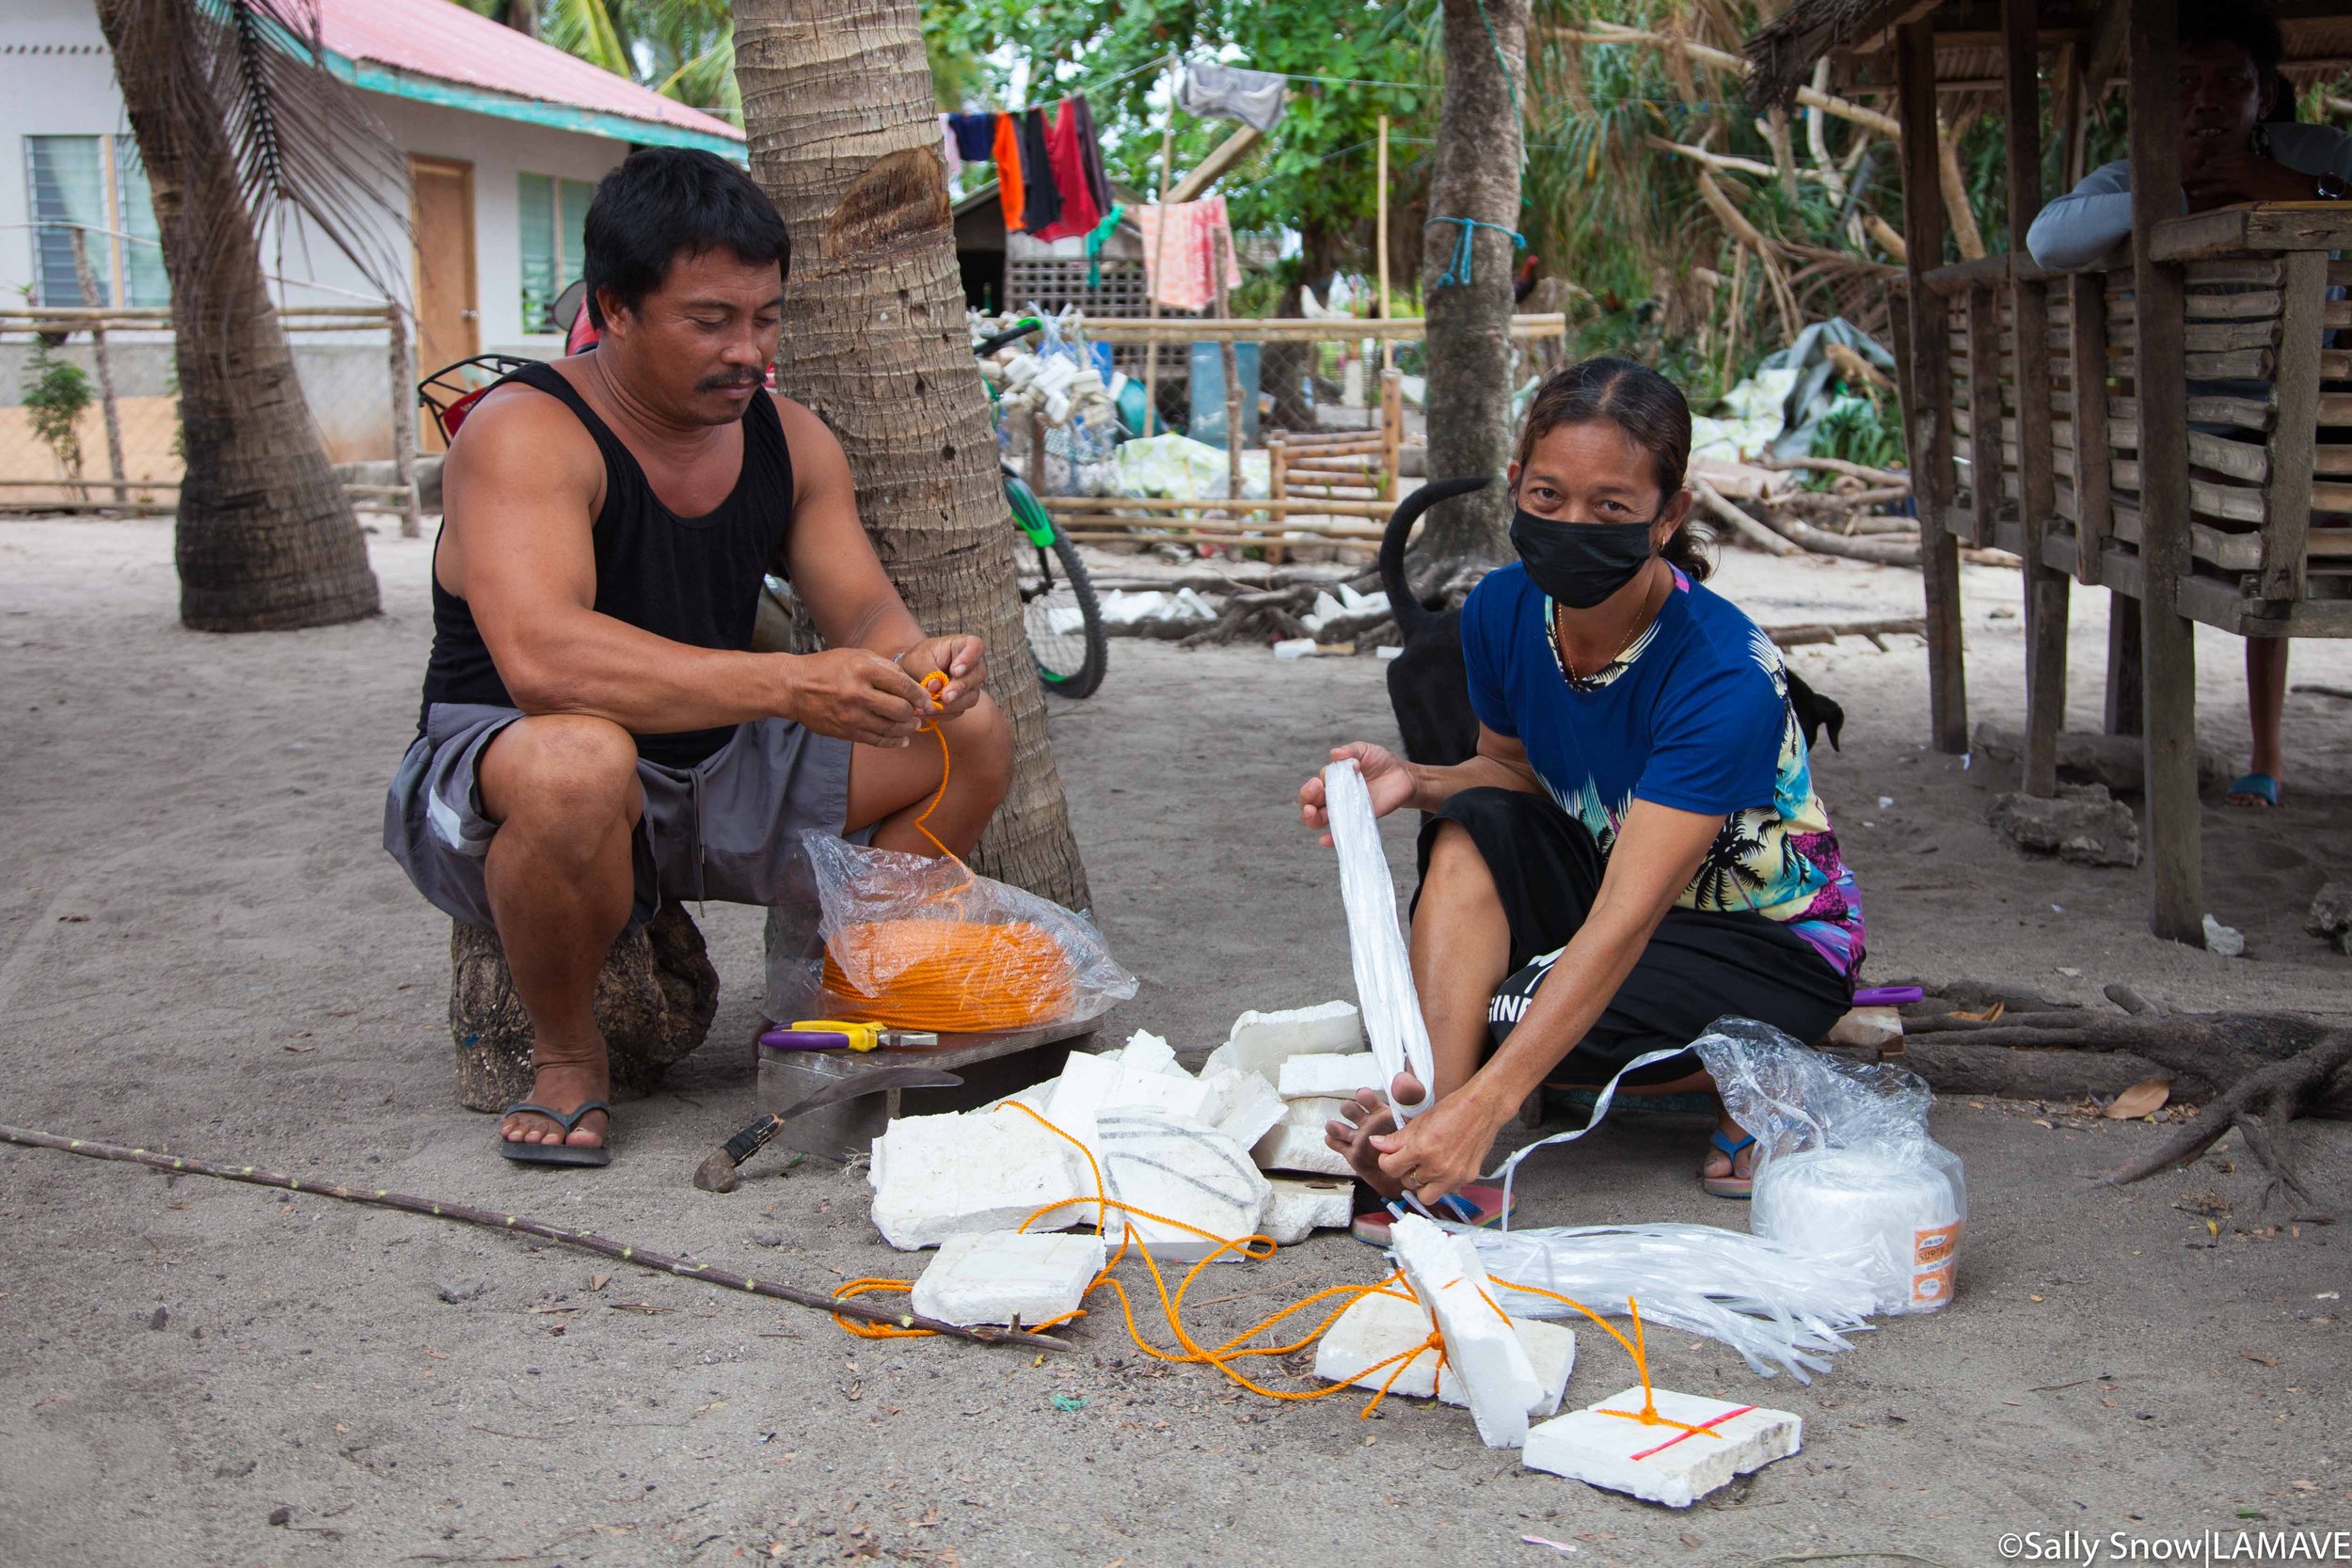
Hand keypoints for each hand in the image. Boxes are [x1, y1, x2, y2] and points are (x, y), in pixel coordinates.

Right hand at [784, 647, 930, 746]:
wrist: (795, 687)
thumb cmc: (829, 668)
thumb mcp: (857, 655)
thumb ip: (886, 667)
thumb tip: (913, 686)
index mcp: (863, 670)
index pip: (903, 685)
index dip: (920, 695)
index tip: (927, 700)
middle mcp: (857, 693)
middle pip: (900, 710)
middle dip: (915, 713)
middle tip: (920, 712)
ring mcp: (851, 716)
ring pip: (891, 728)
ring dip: (907, 728)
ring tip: (912, 725)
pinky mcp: (845, 732)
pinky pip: (877, 741)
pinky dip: (893, 742)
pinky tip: (902, 739)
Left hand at [894, 634, 988, 715]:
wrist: (912, 677)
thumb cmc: (917, 661)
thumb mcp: (917, 660)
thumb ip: (927, 671)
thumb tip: (937, 687)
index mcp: (963, 646)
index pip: (976, 646)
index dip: (969, 659)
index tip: (955, 671)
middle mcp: (972, 665)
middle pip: (977, 675)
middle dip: (960, 688)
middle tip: (945, 696)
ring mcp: (970, 685)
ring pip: (970, 697)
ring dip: (951, 705)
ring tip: (929, 707)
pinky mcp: (963, 702)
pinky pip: (959, 710)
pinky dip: (943, 713)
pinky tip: (927, 712)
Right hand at [1298, 742, 1418, 845]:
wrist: (1403, 776)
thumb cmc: (1381, 762)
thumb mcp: (1365, 751)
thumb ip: (1350, 751)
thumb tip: (1334, 754)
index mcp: (1333, 780)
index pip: (1314, 787)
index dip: (1311, 787)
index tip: (1318, 782)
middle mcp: (1336, 797)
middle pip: (1311, 804)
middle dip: (1307, 800)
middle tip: (1315, 792)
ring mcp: (1347, 811)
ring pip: (1321, 819)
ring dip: (1311, 819)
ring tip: (1311, 813)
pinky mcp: (1359, 821)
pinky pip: (1343, 833)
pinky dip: (1332, 839)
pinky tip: (1325, 839)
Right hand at [1326, 1072, 1425, 1198]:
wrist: (1409, 1171)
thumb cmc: (1413, 1143)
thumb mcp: (1415, 1119)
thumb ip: (1410, 1098)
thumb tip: (1401, 1079)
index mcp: (1379, 1112)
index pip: (1367, 1098)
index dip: (1364, 1096)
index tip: (1364, 1095)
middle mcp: (1366, 1122)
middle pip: (1349, 1109)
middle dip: (1349, 1109)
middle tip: (1352, 1111)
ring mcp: (1357, 1138)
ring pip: (1339, 1127)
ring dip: (1335, 1126)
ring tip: (1335, 1127)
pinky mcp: (1351, 1153)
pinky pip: (1337, 1144)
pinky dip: (1332, 1141)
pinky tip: (1332, 1139)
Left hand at [1368, 1075, 1505, 1206]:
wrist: (1483, 1109)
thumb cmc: (1452, 1110)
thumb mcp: (1419, 1122)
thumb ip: (1396, 1139)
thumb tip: (1376, 1143)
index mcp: (1421, 1149)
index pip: (1390, 1168)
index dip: (1387, 1162)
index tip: (1391, 1157)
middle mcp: (1436, 1167)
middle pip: (1407, 1183)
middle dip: (1407, 1172)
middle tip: (1413, 1159)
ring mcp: (1453, 1176)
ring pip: (1426, 1195)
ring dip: (1423, 1184)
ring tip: (1428, 1167)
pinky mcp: (1467, 1179)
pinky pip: (1446, 1190)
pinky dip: (1442, 1182)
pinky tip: (1445, 1166)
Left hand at [2182, 146, 2320, 211]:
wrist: (2296, 186)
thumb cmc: (2281, 182)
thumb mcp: (2260, 173)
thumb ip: (2245, 174)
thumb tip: (2233, 181)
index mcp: (2246, 156)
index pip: (2220, 159)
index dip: (2206, 167)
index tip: (2194, 172)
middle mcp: (2241, 159)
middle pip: (2212, 165)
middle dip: (2197, 173)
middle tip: (2182, 179)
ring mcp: (2239, 170)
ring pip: (2211, 174)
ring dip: (2195, 180)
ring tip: (2182, 186)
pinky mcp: (2240, 183)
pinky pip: (2217, 186)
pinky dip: (2204, 190)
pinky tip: (2193, 194)